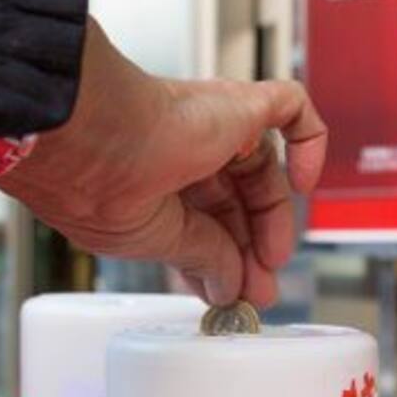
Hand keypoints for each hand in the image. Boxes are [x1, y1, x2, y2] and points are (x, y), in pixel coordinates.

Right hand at [0, 18, 327, 306]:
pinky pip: (291, 109)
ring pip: (263, 166)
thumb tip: (228, 285)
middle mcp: (181, 146)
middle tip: (261, 288)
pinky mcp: (239, 103)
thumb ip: (202, 256)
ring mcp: (213, 122)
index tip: (233, 293)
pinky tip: (304, 183)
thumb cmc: (94, 179)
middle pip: (236, 198)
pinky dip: (309, 144)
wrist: (88, 133)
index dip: (222, 257)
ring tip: (274, 259)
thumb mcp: (156, 239)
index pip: (203, 217)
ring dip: (274, 218)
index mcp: (152, 175)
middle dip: (250, 247)